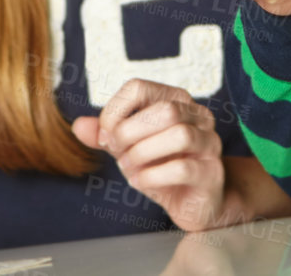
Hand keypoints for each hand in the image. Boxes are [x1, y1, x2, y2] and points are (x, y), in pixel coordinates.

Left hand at [73, 80, 228, 231]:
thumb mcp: (129, 148)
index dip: (115, 110)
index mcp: (176, 99)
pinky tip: (140, 182)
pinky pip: (183, 168)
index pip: (139, 87)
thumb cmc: (161, 167)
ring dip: (142, 154)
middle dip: (130, 133)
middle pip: (164, 110)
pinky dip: (153, 176)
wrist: (193, 203)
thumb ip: (105, 135)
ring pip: (179, 135)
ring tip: (128, 168)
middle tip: (116, 152)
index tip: (105, 135)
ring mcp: (210, 143)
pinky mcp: (212, 173)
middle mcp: (199, 116)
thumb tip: (78, 125)